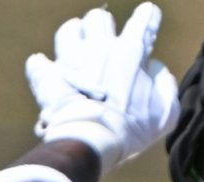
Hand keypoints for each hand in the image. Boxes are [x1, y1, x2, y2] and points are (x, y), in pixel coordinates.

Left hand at [25, 4, 178, 173]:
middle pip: (98, 18)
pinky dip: (41, 67)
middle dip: (101, 26)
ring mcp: (71, 60)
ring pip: (68, 31)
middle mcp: (100, 47)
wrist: (92, 141)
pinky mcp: (49, 77)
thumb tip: (153, 69)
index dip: (148, 17)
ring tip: (74, 48)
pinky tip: (44, 69)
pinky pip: (38, 64)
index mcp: (132, 51)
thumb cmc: (132, 129)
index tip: (146, 19)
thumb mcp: (165, 111)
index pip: (145, 19)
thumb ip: (163, 85)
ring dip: (72, 37)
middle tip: (102, 40)